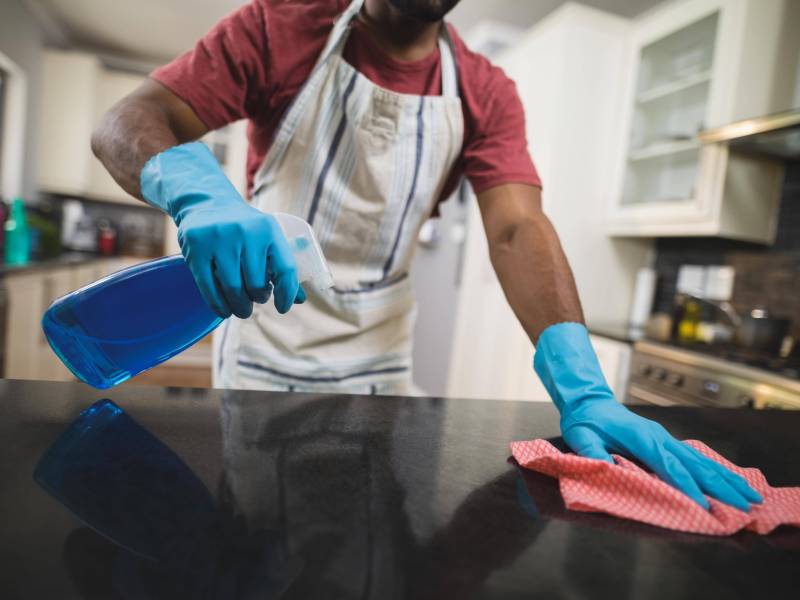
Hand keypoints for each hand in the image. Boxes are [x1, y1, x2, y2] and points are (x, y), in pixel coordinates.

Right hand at [140, 142, 304, 318]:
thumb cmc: (244, 229)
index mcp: (269, 230)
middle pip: (255, 285)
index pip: (285, 269)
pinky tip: (224, 310)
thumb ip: (282, 266)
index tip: (282, 308)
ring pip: (233, 289)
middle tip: (255, 300)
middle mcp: (245, 232)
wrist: (206, 202)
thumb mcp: (267, 238)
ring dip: (239, 307)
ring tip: (241, 308)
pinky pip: (209, 288)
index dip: (287, 293)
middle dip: (257, 299)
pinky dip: (219, 306)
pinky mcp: (196, 249)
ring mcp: (218, 239)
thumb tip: (300, 299)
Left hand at [534, 322, 762, 511]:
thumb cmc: (585, 421)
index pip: (668, 466)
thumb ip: (592, 453)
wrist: (590, 401)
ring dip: (726, 479)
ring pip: (701, 460)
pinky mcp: (666, 441)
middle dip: (720, 487)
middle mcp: (659, 437)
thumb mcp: (581, 436)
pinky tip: (730, 480)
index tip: (704, 508)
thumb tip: (602, 467)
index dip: (686, 488)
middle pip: (695, 464)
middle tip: (745, 506)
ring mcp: (665, 438)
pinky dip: (716, 470)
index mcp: (641, 438)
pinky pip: (695, 457)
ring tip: (750, 496)